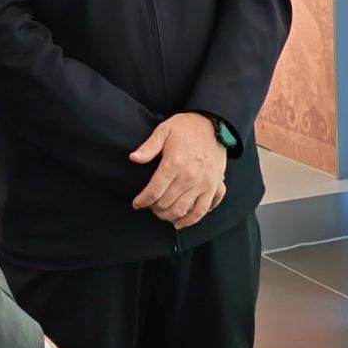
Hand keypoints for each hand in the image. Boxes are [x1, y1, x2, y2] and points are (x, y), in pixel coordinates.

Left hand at [131, 113, 228, 228]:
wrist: (214, 124)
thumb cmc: (187, 127)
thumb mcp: (164, 130)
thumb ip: (148, 147)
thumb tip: (133, 158)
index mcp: (173, 164)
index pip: (153, 192)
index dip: (142, 201)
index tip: (137, 203)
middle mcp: (188, 177)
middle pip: (166, 204)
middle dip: (153, 208)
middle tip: (149, 206)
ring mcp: (202, 184)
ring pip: (182, 210)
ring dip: (169, 216)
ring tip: (162, 214)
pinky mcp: (213, 186)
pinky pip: (202, 210)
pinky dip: (190, 220)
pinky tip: (180, 222)